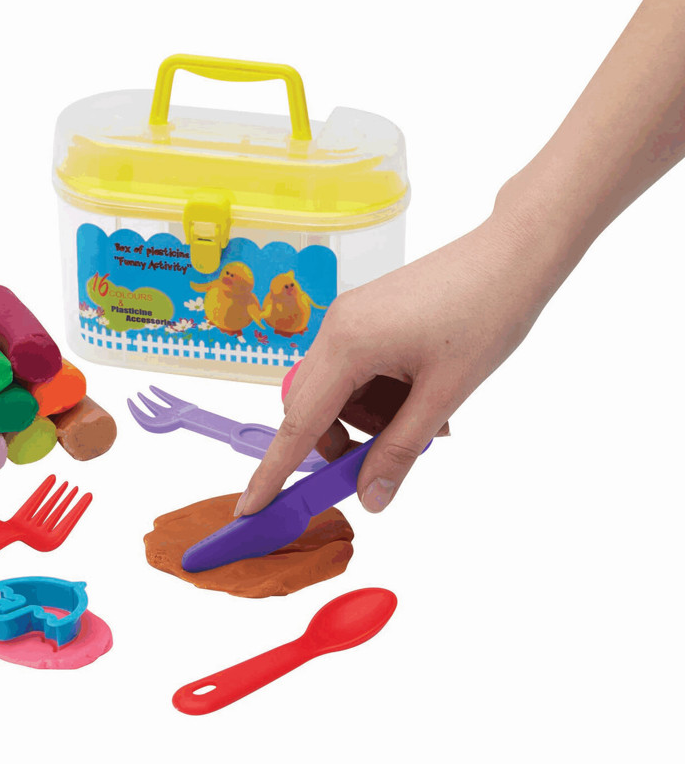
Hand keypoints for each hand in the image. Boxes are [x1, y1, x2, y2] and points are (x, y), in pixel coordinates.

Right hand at [236, 207, 556, 515]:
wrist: (512, 256)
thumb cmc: (485, 314)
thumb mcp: (443, 394)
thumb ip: (400, 450)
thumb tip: (371, 498)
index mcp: (347, 344)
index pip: (298, 422)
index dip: (274, 471)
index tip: (251, 508)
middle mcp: (336, 328)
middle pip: (312, 407)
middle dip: (341, 443)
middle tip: (383, 462)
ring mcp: (350, 319)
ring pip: (337, 392)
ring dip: (370, 419)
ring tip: (426, 420)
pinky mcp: (367, 316)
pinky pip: (355, 370)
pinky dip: (380, 395)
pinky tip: (421, 396)